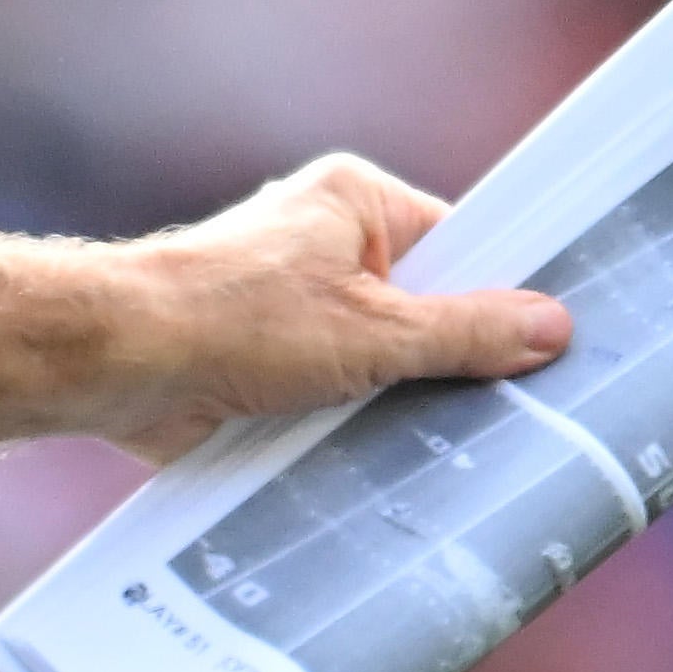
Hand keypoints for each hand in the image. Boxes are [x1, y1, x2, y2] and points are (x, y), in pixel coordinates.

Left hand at [99, 152, 570, 463]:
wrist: (113, 365)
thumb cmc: (231, 321)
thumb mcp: (374, 331)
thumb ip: (465, 333)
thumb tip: (553, 329)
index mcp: (356, 203)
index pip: (463, 244)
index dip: (505, 295)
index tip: (559, 345)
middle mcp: (322, 246)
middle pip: (423, 307)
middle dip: (453, 360)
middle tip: (520, 411)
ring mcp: (289, 306)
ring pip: (379, 360)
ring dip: (400, 402)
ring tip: (464, 448)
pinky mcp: (261, 364)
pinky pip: (332, 394)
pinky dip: (354, 426)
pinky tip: (397, 468)